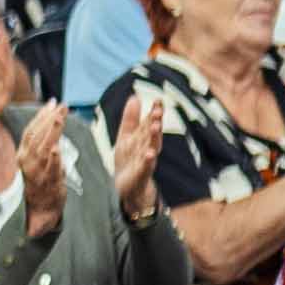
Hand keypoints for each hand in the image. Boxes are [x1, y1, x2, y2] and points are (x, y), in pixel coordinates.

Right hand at [13, 104, 72, 236]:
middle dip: (50, 119)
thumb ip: (41, 143)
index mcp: (22, 155)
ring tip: (60, 118)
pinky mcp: (49, 184)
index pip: (31, 131)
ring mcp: (37, 173)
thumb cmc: (38, 183)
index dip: (41, 116)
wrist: (38, 211)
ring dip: (52, 132)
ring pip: (44, 149)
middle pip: (38, 136)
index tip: (52, 103)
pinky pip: (50, 170)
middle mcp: (27, 162)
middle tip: (62, 106)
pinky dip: (53, 160)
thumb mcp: (34, 161)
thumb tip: (51, 121)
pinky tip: (56, 149)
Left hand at [106, 83, 173, 215]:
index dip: (154, 112)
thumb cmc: (128, 159)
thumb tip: (134, 97)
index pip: (150, 122)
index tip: (158, 100)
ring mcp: (145, 161)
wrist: (127, 187)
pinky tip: (150, 154)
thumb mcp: (126, 137)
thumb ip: (130, 118)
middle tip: (158, 111)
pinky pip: (146, 167)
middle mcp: (147, 147)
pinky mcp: (141, 174)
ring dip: (155, 137)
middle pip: (152, 133)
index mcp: (143, 138)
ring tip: (156, 127)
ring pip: (152, 147)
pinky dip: (149, 160)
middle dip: (156, 122)